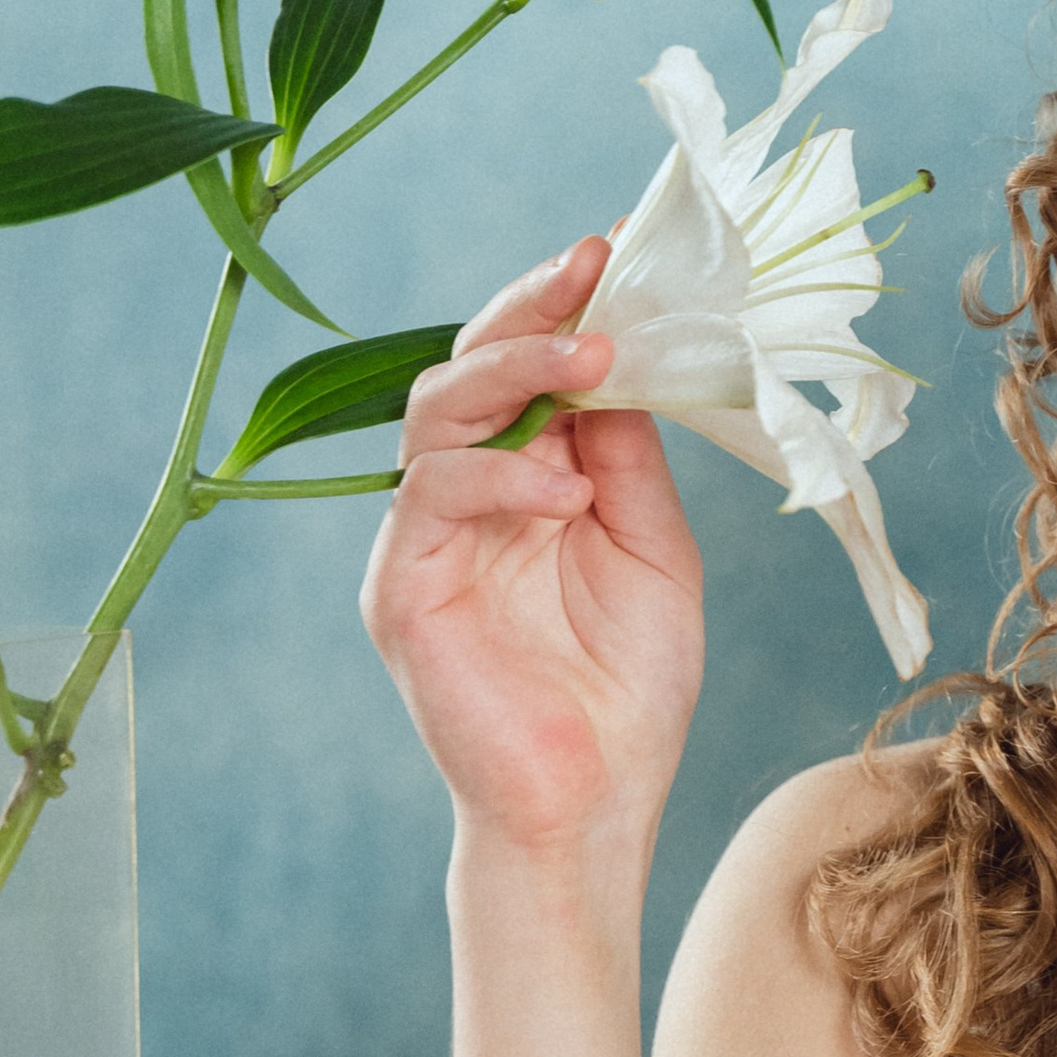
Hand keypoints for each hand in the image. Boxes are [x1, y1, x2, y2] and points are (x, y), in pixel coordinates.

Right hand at [361, 238, 703, 858]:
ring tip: (590, 357)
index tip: (613, 250)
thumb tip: (623, 355)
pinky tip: (562, 490)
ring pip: (433, 414)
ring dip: (513, 370)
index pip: (525, 367)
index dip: (560, 305)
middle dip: (529, 310)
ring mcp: (426, 541)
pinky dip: (498, 478)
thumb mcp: (654, 548)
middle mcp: (466, 497)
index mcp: (527, 478)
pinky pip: (428, 498)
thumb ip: (628, 457)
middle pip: (467, 368)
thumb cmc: (629, 688)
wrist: (598, 805)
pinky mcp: (402, 590)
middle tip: (591, 274)